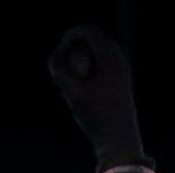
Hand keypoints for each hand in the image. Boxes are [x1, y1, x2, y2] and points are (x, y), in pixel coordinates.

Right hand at [47, 25, 144, 171]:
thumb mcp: (73, 92)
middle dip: (75, 49)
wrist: (118, 139)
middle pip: (94, 42)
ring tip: (67, 83)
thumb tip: (53, 57)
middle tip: (61, 64)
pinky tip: (76, 93)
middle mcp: (119, 60)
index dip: (72, 35)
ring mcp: (121, 71)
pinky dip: (87, 72)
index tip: (58, 48)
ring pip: (96, 56)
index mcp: (110, 57)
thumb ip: (61, 72)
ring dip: (80, 63)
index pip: (90, 32)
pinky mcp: (119, 83)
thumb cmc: (97, 115)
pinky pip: (101, 68)